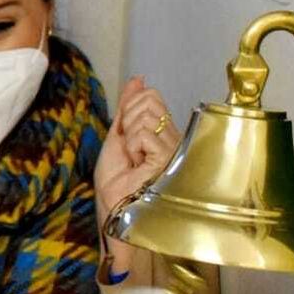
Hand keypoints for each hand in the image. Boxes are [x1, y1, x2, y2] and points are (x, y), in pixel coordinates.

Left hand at [95, 77, 182, 275]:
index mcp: (163, 133)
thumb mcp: (117, 139)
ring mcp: (176, 146)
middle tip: (130, 152)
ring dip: (129, 139)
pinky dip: (132, 147)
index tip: (127, 141)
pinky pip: (144, 132)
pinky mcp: (174, 156)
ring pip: (146, 115)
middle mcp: (174, 137)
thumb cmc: (117, 185)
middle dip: (128, 122)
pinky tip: (138, 165)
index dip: (129, 111)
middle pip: (149, 99)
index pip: (150, 97)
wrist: (116, 213)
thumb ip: (128, 108)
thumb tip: (137, 79)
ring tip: (135, 162)